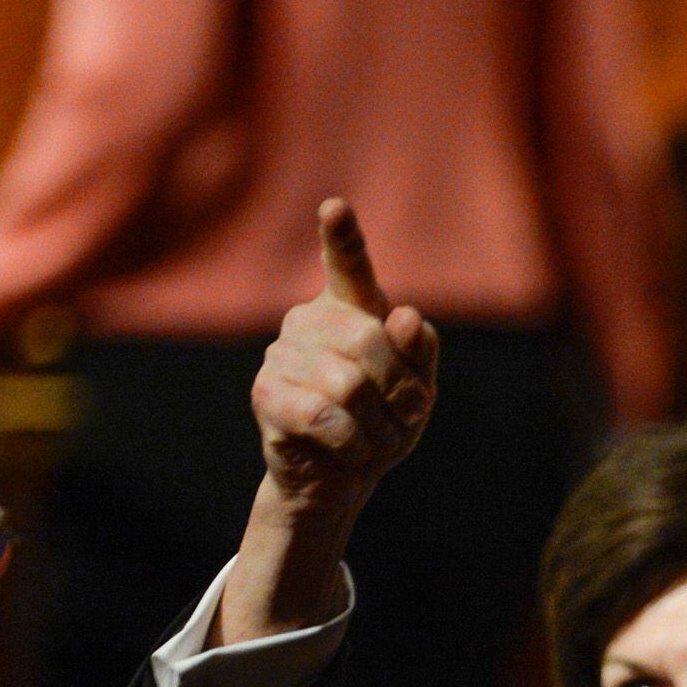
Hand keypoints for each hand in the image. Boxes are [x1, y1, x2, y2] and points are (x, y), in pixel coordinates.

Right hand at [217, 199, 440, 641]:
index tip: (334, 208)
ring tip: (375, 445)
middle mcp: (310, 319)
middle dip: (400, 391)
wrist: (342, 478)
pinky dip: (352, 444)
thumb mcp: (418, 391)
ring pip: (349, 383)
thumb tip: (405, 317)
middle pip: (371, 341)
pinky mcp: (266, 392)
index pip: (348, 265)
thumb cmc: (383, 423)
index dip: (342, 237)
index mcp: (351, 307)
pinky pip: (323, 415)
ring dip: (379, 426)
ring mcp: (282, 352)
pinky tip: (349, 454)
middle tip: (402, 422)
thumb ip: (420, 353)